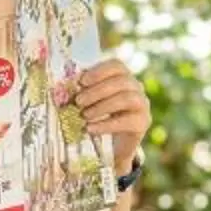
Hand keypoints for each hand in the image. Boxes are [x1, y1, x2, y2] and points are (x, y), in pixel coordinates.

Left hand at [71, 58, 150, 172]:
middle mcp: (136, 87)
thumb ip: (84, 91)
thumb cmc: (101, 116)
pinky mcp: (143, 122)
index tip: (81, 81)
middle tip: (78, 102)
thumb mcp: (92, 102)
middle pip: (120, 82)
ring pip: (126, 99)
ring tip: (84, 116)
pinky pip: (126, 121)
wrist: (116, 145)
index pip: (116, 65)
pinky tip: (90, 129)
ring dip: (102, 106)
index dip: (99, 71)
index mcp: (124, 76)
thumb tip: (67, 85)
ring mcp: (142, 104)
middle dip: (97, 91)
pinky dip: (105, 125)